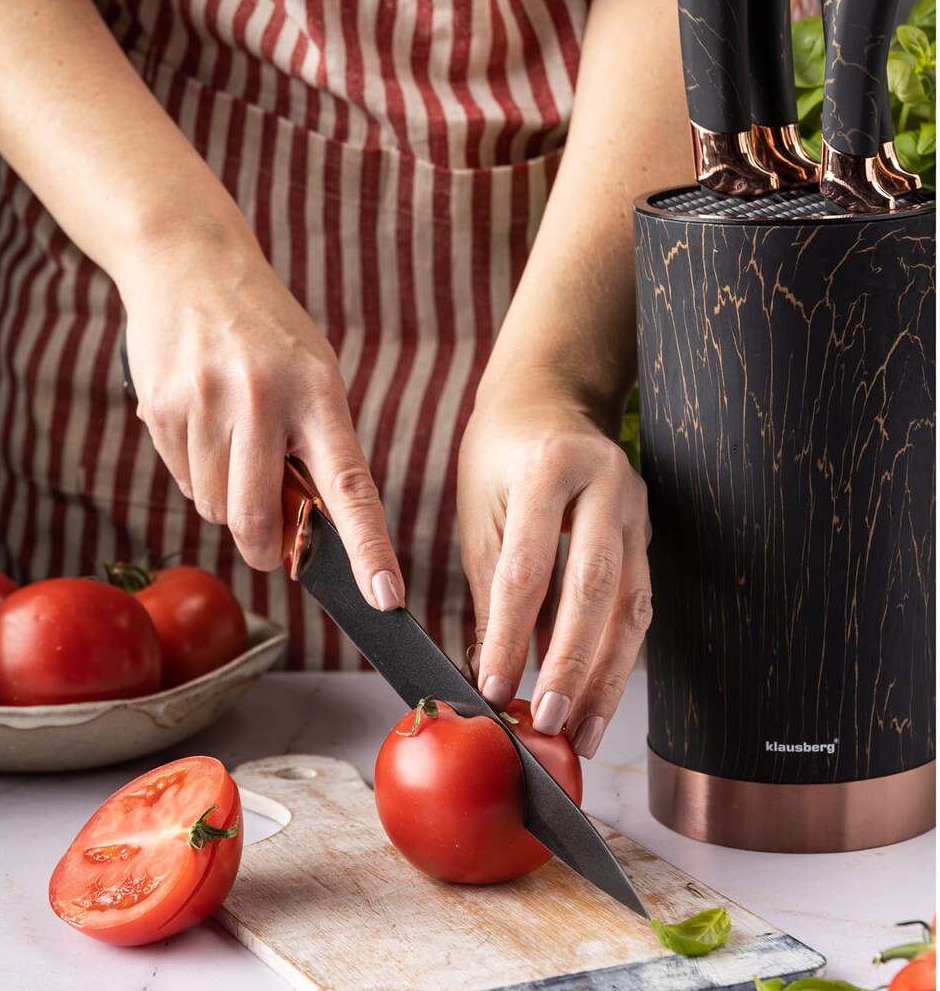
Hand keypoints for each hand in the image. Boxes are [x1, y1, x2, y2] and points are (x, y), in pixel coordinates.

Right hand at [119, 217, 403, 611]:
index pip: (349, 485)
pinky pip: (180, 480)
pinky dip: (193, 474)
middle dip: (262, 548)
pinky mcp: (161, 408)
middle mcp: (262, 397)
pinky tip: (200, 426)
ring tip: (230, 444)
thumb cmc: (264, 330)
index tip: (385, 596)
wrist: (189, 263)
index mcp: (317, 391)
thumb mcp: (312, 372)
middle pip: (257, 519)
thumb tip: (303, 531)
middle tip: (268, 547)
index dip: (368, 548)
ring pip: (212, 507)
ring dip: (223, 501)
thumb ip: (316, 445)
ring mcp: (206, 403)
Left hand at [457, 380, 651, 757]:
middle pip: (596, 588)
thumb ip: (491, 586)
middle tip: (551, 720)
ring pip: (632, 603)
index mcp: (548, 468)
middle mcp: (604, 484)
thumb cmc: (500, 454)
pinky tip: (599, 692)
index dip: (512, 635)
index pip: (529, 567)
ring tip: (586, 729)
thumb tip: (492, 670)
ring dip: (610, 674)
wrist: (547, 400)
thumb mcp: (480, 508)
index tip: (494, 687)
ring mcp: (636, 506)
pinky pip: (639, 599)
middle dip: (574, 664)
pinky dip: (619, 651)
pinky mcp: (649, 528)